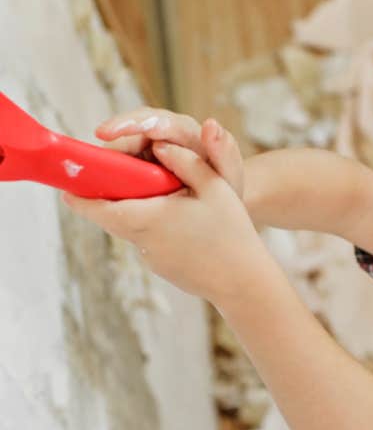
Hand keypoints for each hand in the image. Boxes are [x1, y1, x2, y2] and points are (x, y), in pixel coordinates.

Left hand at [61, 138, 270, 305]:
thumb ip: (185, 161)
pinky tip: (190, 228)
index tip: (69, 182)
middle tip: (127, 177)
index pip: (96, 206)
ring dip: (145, 213)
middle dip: (117, 195)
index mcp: (148, 217)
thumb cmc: (233, 234)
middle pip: (115, 215)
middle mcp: (143, 241)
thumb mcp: (216, 187)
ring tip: (174, 202)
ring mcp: (153, 260)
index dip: (79, 193)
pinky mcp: (165, 271)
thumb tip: (160, 146)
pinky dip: (162, 231)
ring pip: (137, 229)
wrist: (245, 284)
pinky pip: (155, 244)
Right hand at [95, 106, 243, 197]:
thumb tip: (211, 124)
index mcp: (186, 132)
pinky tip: (99, 186)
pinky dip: (110, 173)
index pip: (155, 122)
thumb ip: (224, 151)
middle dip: (111, 146)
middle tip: (91, 163)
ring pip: (122, 148)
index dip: (129, 125)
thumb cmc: (224, 184)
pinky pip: (121, 163)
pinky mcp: (140, 160)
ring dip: (108, 162)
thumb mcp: (229, 173)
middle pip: (130, 132)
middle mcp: (164, 133)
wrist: (221, 199)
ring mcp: (149, 145)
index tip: (106, 133)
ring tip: (93, 178)